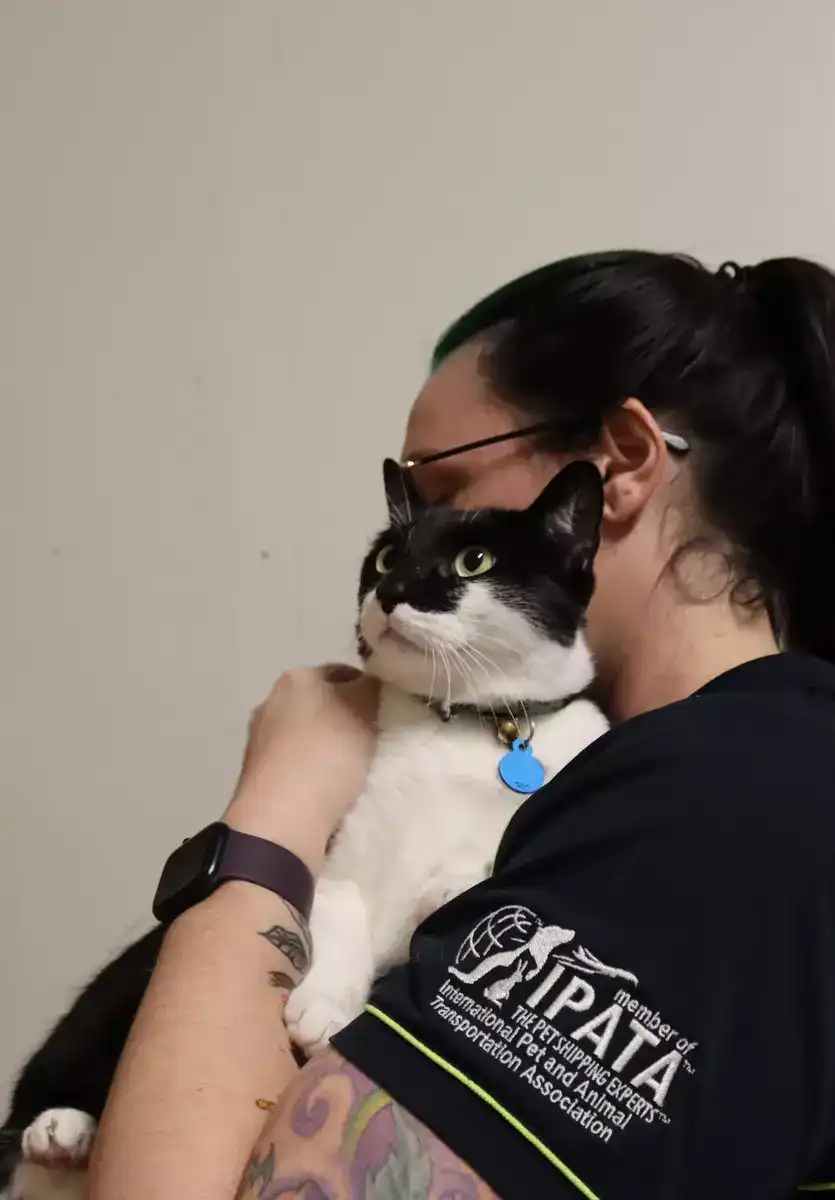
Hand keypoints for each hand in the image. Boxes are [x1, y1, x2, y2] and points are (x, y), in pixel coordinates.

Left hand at [223, 666, 379, 869]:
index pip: (342, 673)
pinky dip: (311, 775)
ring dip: (327, 750)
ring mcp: (259, 741)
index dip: (368, 690)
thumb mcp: (365, 708)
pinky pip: (295, 767)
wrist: (281, 820)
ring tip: (353, 774)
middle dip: (346, 721)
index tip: (386, 714)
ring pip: (306, 737)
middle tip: (374, 744)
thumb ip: (372, 686)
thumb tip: (371, 683)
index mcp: (296, 678)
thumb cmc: (327, 755)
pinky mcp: (256, 777)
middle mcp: (270, 702)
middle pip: (321, 705)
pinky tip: (329, 792)